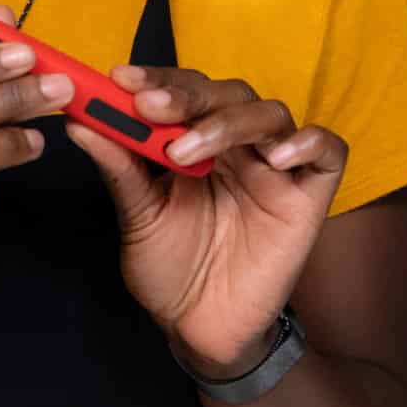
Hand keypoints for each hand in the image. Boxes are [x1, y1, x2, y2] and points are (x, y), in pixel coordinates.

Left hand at [64, 64, 347, 377]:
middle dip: (188, 95)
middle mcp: (237, 147)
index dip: (158, 79)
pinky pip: (328, 151)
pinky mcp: (309, 198)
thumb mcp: (137, 216)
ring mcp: (275, 169)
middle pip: (228, 93)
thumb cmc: (169, 268)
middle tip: (150, 105)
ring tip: (189, 149)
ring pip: (270, 114)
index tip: (121, 79)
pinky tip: (275, 159)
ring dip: (229, 122)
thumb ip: (119, 168)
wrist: (199, 327)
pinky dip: (307, 143)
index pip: (185, 91)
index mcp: (195, 141)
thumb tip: (79, 123)